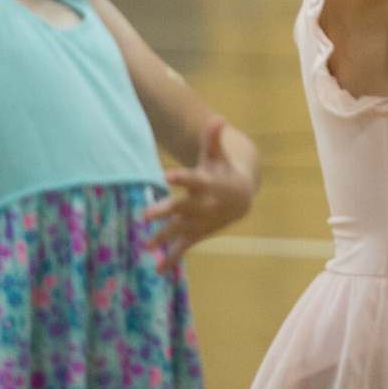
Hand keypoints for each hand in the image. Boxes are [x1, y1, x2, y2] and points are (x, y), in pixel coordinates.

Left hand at [142, 116, 254, 270]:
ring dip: (164, 236)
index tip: (166, 174)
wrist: (242, 196)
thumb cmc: (222, 171)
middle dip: (166, 211)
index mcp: (207, 182)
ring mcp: (201, 221)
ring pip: (181, 229)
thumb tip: (218, 118)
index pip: (193, 179)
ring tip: (147, 244)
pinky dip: (172, 259)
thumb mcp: (217, 155)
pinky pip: (185, 247)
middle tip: (145, 214)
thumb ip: (213, 139)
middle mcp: (204, 204)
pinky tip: (158, 270)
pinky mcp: (198, 233)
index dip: (181, 177)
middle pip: (183, 207)